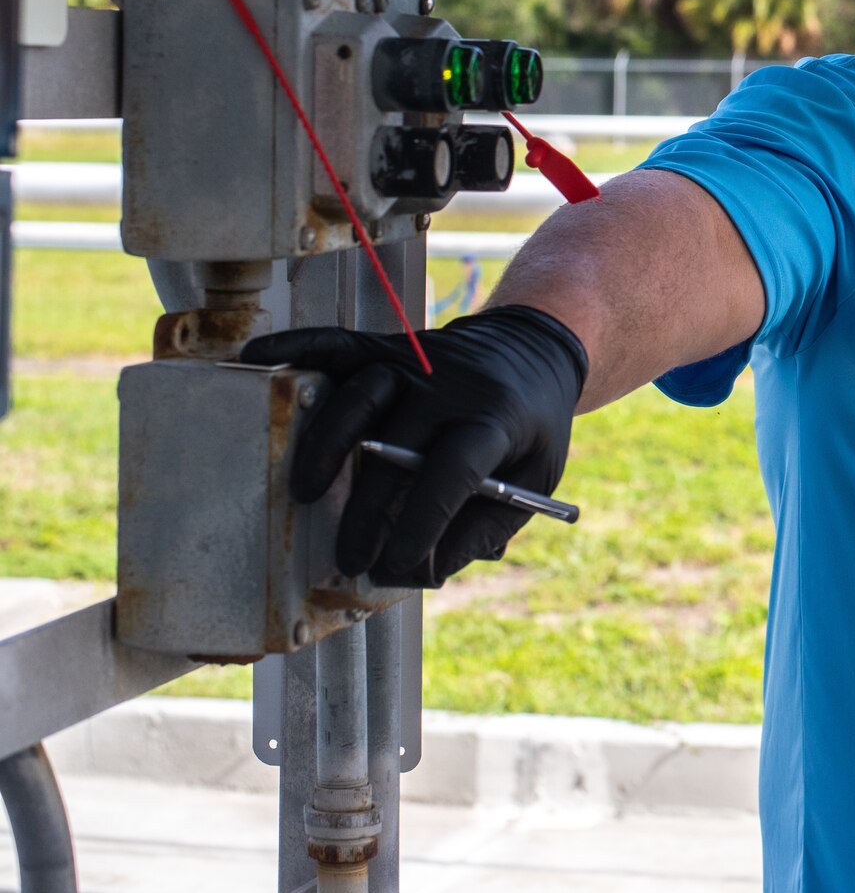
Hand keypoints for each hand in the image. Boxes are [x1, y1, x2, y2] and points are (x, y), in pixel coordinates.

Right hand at [240, 306, 587, 586]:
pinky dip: (294, 348)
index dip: (420, 522)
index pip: (451, 472)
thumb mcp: (536, 480)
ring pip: (359, 395)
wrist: (535, 349)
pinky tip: (256, 362)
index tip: (394, 564)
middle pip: (395, 447)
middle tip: (349, 557)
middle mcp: (450, 386)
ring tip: (304, 492)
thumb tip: (424, 572)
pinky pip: (336, 344)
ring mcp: (415, 361)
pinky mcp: (387, 346)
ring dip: (326, 445)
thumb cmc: (531, 427)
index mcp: (494, 420)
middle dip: (367, 511)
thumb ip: (484, 527)